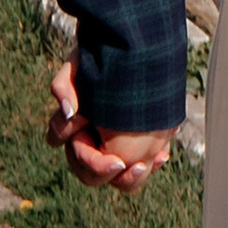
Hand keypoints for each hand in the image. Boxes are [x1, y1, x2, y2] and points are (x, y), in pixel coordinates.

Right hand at [48, 61, 174, 193]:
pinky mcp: (133, 146)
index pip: (78, 160)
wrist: (129, 48)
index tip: (117, 161)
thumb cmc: (98, 56)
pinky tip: (163, 154)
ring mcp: (110, 147)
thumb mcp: (78, 65)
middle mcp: (87, 143)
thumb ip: (64, 86)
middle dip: (107, 173)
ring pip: (117, 179)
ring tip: (154, 159)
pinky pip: (139, 165)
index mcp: (70, 130)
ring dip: (132, 176)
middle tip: (127, 164)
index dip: (94, 164)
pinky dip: (150, 161)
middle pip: (91, 175)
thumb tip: (68, 112)